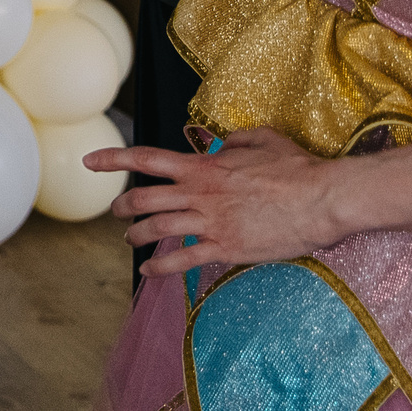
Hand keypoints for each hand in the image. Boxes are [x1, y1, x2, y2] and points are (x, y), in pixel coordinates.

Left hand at [86, 128, 346, 278]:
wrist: (322, 199)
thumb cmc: (297, 168)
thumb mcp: (262, 139)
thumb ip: (236, 139)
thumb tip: (224, 142)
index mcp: (204, 165)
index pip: (146, 159)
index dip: (113, 159)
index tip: (90, 160)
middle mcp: (199, 192)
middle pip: (144, 197)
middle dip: (123, 205)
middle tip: (116, 210)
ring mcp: (211, 221)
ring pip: (158, 228)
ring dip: (137, 235)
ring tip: (130, 239)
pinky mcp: (226, 247)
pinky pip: (184, 259)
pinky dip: (161, 267)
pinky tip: (150, 272)